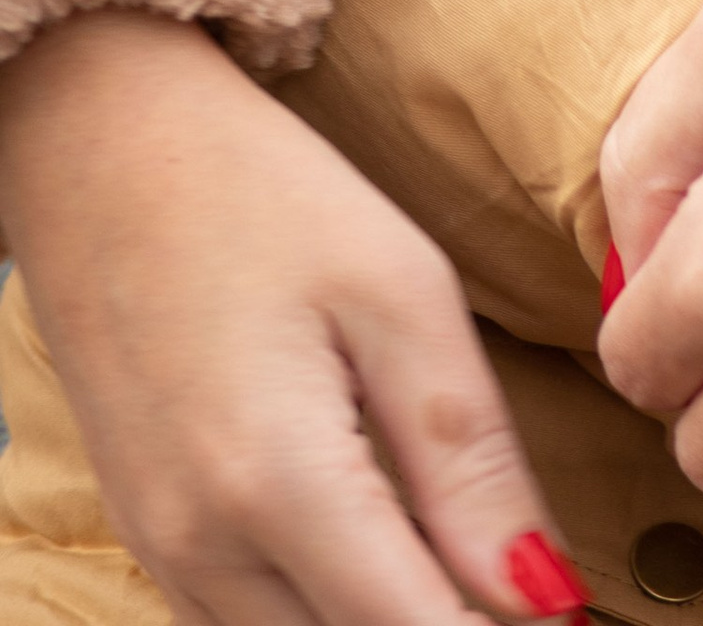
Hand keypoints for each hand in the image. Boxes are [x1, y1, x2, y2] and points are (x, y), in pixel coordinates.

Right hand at [0, 13, 572, 625]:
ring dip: (390, 618)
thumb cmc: (263, 196)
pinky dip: (327, 610)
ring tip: (463, 553)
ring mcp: (167, 557)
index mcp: (279, 486)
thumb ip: (471, 457)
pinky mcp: (153, 542)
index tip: (573, 609)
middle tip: (531, 580)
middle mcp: (205, 552)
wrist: (104, 149)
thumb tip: (546, 593)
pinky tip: (385, 547)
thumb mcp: (401, 293)